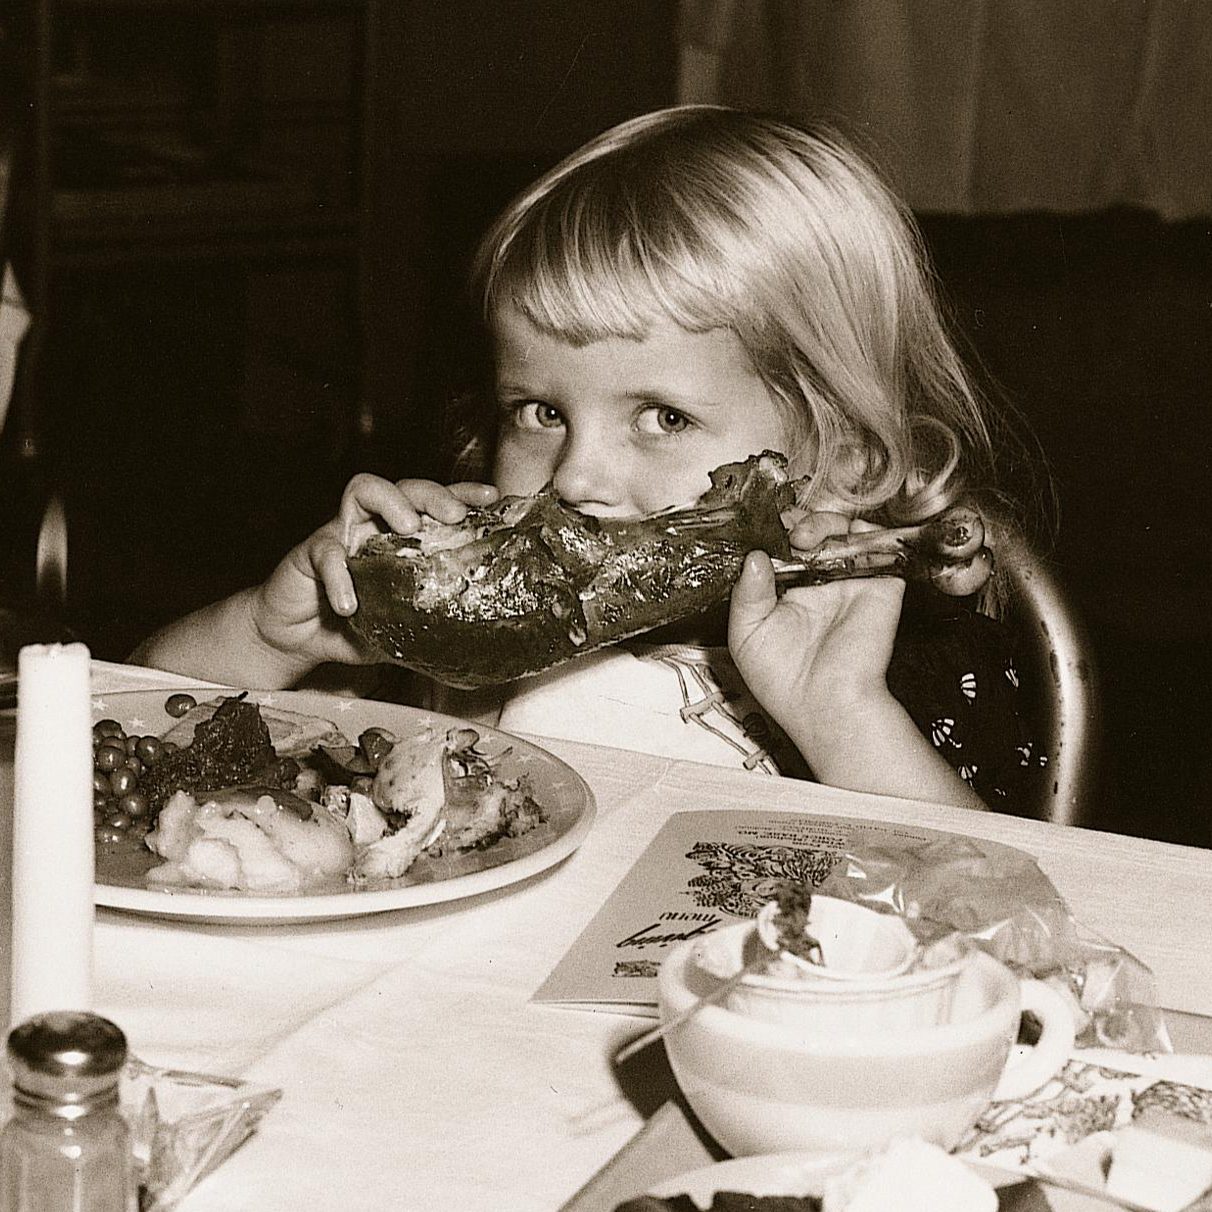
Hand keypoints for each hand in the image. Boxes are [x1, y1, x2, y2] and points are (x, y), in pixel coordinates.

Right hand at [249, 475, 499, 670]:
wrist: (294, 638)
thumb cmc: (351, 627)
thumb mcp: (398, 630)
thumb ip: (427, 629)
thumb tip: (471, 647)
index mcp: (400, 540)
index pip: (435, 507)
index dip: (462, 495)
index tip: (490, 497)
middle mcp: (374, 526)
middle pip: (406, 487)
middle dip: (433, 494)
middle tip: (454, 516)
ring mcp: (342, 533)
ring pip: (363, 490)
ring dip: (390, 502)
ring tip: (408, 528)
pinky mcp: (309, 552)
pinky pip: (326, 552)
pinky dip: (339, 577)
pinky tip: (350, 606)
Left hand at [728, 511, 905, 744]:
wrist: (825, 705)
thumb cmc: (784, 683)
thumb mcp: (746, 634)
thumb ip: (746, 592)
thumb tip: (753, 557)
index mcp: (790, 595)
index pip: (787, 550)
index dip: (778, 533)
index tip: (768, 527)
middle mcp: (822, 586)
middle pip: (817, 533)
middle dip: (801, 523)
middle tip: (790, 534)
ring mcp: (852, 583)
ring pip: (846, 532)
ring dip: (826, 522)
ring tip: (806, 537)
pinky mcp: (881, 587)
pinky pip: (879, 547)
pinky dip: (862, 533)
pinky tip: (838, 539)